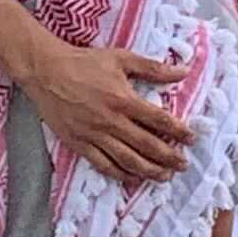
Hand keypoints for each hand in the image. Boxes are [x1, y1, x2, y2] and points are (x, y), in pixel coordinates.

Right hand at [19, 38, 193, 181]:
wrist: (46, 71)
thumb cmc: (84, 62)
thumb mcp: (121, 58)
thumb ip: (153, 68)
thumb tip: (183, 71)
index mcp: (123, 99)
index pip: (158, 120)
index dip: (178, 131)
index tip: (191, 139)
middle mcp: (111, 121)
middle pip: (146, 145)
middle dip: (168, 158)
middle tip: (183, 165)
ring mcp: (94, 135)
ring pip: (127, 160)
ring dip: (149, 171)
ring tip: (164, 177)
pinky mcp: (79, 143)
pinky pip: (103, 164)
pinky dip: (120, 174)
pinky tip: (132, 178)